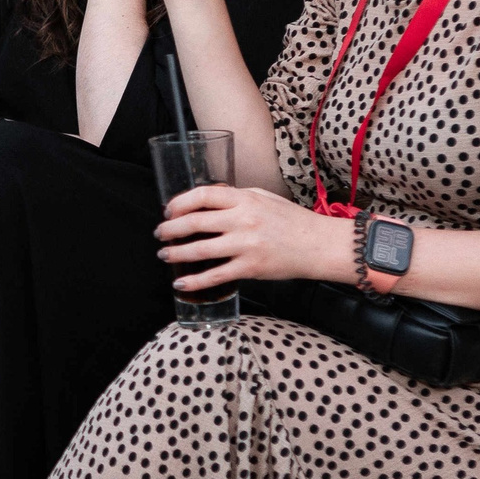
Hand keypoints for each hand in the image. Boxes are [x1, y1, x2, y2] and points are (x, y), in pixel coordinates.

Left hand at [154, 183, 349, 293]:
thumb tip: (207, 196)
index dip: (179, 203)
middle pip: (194, 222)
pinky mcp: (250, 268)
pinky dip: (194, 281)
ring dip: (176, 253)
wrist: (319, 245)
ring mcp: (245, 245)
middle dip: (170, 229)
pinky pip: (215, 275)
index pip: (202, 195)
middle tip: (160, 234)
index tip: (168, 210)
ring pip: (200, 250)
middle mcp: (242, 220)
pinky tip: (181, 282)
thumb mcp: (264, 198)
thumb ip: (236, 196)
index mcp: (244, 199)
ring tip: (165, 255)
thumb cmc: (292, 221)